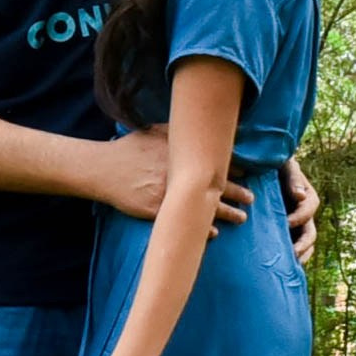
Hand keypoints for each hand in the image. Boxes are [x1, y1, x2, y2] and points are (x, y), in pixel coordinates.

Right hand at [101, 126, 251, 228]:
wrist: (104, 169)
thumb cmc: (129, 149)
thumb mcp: (153, 132)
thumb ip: (176, 130)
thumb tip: (195, 122)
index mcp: (181, 154)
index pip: (215, 160)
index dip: (234, 168)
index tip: (248, 173)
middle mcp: (179, 173)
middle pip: (216, 184)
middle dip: (238, 192)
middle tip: (252, 198)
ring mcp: (169, 193)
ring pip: (206, 206)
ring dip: (227, 213)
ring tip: (242, 218)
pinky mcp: (157, 210)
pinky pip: (184, 221)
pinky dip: (201, 228)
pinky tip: (213, 233)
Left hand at [280, 158, 318, 265]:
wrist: (258, 172)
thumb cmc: (272, 164)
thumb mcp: (284, 165)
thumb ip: (292, 177)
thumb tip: (299, 196)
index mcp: (306, 195)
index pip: (310, 207)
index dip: (301, 216)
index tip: (287, 222)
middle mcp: (303, 213)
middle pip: (311, 232)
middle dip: (303, 244)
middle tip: (293, 252)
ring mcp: (295, 226)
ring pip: (305, 245)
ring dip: (300, 256)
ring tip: (290, 265)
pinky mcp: (284, 234)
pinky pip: (293, 251)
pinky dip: (291, 260)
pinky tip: (283, 269)